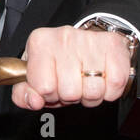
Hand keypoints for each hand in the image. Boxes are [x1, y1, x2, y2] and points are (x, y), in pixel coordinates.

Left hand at [12, 25, 133, 110]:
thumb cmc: (60, 62)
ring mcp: (89, 40)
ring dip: (91, 95)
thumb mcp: (34, 76)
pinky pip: (115, 84)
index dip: (49, 95)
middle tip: (72, 84)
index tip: (53, 86)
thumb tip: (34, 101)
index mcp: (40, 43)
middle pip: (69, 92)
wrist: (89, 38)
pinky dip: (110, 90)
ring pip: (93, 91)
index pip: (43, 87)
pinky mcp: (113, 45)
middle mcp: (63, 37)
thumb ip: (24, 94)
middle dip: (71, 96)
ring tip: (87, 82)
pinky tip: (102, 79)